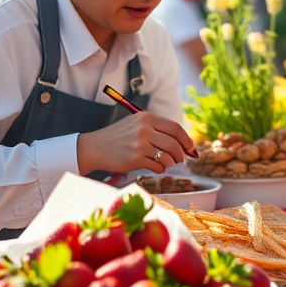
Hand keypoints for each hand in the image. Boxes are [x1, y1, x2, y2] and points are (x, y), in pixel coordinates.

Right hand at [76, 112, 193, 174]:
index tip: (191, 149)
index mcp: (146, 118)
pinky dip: (159, 169)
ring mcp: (140, 144)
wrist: (94, 147)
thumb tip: (183, 144)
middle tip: (180, 160)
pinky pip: (158, 167)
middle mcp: (144, 129)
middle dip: (181, 154)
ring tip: (165, 163)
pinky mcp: (135, 159)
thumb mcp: (136, 124)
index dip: (186, 140)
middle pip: (174, 143)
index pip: (175, 128)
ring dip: (170, 163)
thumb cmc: (119, 137)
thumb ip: (158, 130)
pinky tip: (153, 167)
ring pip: (168, 157)